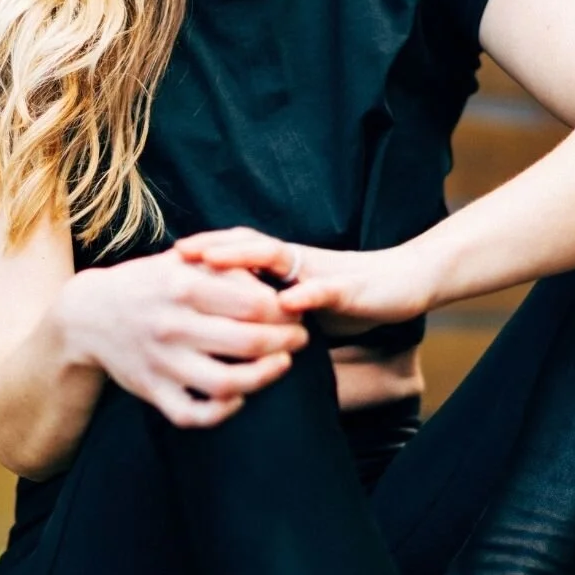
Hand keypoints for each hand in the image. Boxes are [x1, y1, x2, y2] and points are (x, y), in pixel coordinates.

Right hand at [59, 246, 308, 427]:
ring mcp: (161, 362)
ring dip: (264, 377)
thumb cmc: (147, 284)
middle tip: (301, 338)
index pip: (253, 303)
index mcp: (181, 287)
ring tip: (281, 364)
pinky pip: (193, 414)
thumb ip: (226, 271)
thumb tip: (274, 289)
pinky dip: (222, 412)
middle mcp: (172, 326)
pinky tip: (240, 397)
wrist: (89, 314)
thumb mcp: (181, 264)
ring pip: (226, 384)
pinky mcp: (152, 391)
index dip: (285, 310)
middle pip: (247, 342)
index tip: (297, 310)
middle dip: (285, 341)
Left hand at [173, 226, 433, 337]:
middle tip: (176, 252)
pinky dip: (305, 295)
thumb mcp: (307, 306)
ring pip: (278, 258)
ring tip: (212, 262)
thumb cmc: (355, 297)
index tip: (167, 259)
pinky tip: (286, 303)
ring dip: (243, 258)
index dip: (205, 252)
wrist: (408, 285)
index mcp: (288, 266)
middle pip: (249, 245)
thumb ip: (275, 311)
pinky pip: (325, 290)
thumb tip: (237, 329)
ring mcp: (323, 272)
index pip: (240, 250)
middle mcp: (299, 262)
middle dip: (212, 247)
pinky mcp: (351, 288)